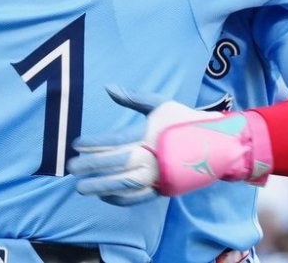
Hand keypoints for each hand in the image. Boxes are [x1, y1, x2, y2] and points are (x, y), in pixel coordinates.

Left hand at [68, 86, 271, 204]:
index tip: (76, 144)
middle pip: (114, 165)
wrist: (216, 143)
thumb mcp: (160, 103)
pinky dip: (118, 199)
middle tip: (71, 168)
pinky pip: (136, 198)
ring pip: (122, 185)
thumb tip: (108, 88)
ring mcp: (157, 176)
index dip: (93, 143)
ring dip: (99, 187)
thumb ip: (132, 98)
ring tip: (80, 187)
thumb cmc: (185, 120)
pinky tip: (103, 196)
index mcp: (149, 135)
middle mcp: (152, 158)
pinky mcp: (163, 189)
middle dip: (90, 167)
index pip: (114, 142)